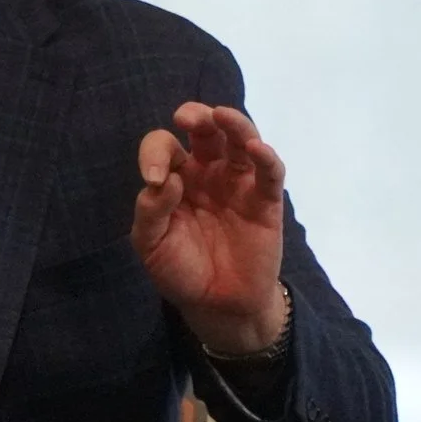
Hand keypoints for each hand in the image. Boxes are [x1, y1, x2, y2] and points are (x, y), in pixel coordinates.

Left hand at [132, 102, 289, 355]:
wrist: (216, 306)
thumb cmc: (180, 270)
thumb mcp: (151, 244)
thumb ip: (151, 212)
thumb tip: (167, 179)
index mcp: (176, 178)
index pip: (165, 147)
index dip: (155, 154)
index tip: (154, 179)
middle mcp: (207, 173)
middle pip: (205, 130)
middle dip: (196, 115)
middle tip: (185, 118)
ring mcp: (238, 184)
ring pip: (240, 141)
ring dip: (234, 123)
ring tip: (222, 116)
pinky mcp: (265, 201)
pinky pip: (269, 172)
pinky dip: (266, 157)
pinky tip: (256, 149)